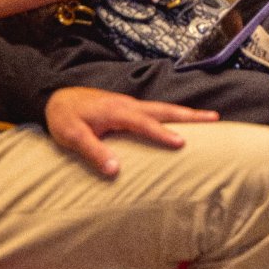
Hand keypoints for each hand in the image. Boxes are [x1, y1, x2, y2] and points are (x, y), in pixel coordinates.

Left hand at [44, 86, 220, 177]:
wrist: (53, 97)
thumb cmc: (63, 117)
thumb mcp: (72, 137)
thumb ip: (94, 152)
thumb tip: (116, 171)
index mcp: (117, 112)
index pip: (145, 124)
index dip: (163, 133)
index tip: (182, 142)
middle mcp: (128, 105)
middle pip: (164, 109)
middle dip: (190, 114)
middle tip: (214, 118)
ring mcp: (129, 104)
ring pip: (162, 108)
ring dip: (185, 113)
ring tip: (208, 117)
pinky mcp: (127, 107)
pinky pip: (155, 110)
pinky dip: (172, 113)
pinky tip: (179, 120)